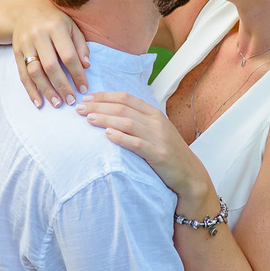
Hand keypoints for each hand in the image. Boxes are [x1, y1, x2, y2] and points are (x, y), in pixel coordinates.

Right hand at [14, 10, 88, 108]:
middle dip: (62, 86)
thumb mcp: (71, 26)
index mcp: (56, 27)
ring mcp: (25, 44)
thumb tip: (86, 66)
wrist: (25, 9)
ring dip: (46, 90)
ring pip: (35, 72)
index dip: (77, 74)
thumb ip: (80, 45)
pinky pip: (22, 75)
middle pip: (50, 66)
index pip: (68, 55)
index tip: (84, 88)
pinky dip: (31, 90)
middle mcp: (38, 35)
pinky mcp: (16, 52)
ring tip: (57, 104)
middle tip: (71, 100)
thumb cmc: (54, 20)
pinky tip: (38, 102)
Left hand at [78, 92, 207, 199]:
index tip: (87, 98)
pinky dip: (121, 138)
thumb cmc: (168, 153)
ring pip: (128, 123)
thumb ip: (138, 121)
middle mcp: (156, 122)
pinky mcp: (158, 155)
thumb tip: (112, 113)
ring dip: (106, 119)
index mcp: (154, 113)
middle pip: (123, 108)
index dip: (104, 96)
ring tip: (88, 119)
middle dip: (99, 106)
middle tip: (80, 108)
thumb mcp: (155, 131)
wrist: (189, 174)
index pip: (126, 98)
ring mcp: (158, 138)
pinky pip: (137, 144)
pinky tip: (108, 135)